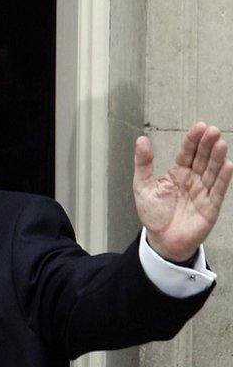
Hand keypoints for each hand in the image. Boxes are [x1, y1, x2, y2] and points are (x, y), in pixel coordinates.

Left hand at [134, 123, 232, 261]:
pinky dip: (223, 179)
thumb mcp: (142, 186)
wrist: (161, 240)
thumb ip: (143, 163)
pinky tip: (227, 165)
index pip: (186, 153)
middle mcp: (192, 180)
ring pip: (212, 172)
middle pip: (202, 159)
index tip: (199, 126)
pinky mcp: (210, 207)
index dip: (192, 140)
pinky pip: (218, 191)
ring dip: (217, 158)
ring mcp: (203, 192)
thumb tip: (141, 139)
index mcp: (177, 173)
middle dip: (207, 145)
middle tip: (212, 131)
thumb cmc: (154, 214)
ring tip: (220, 143)